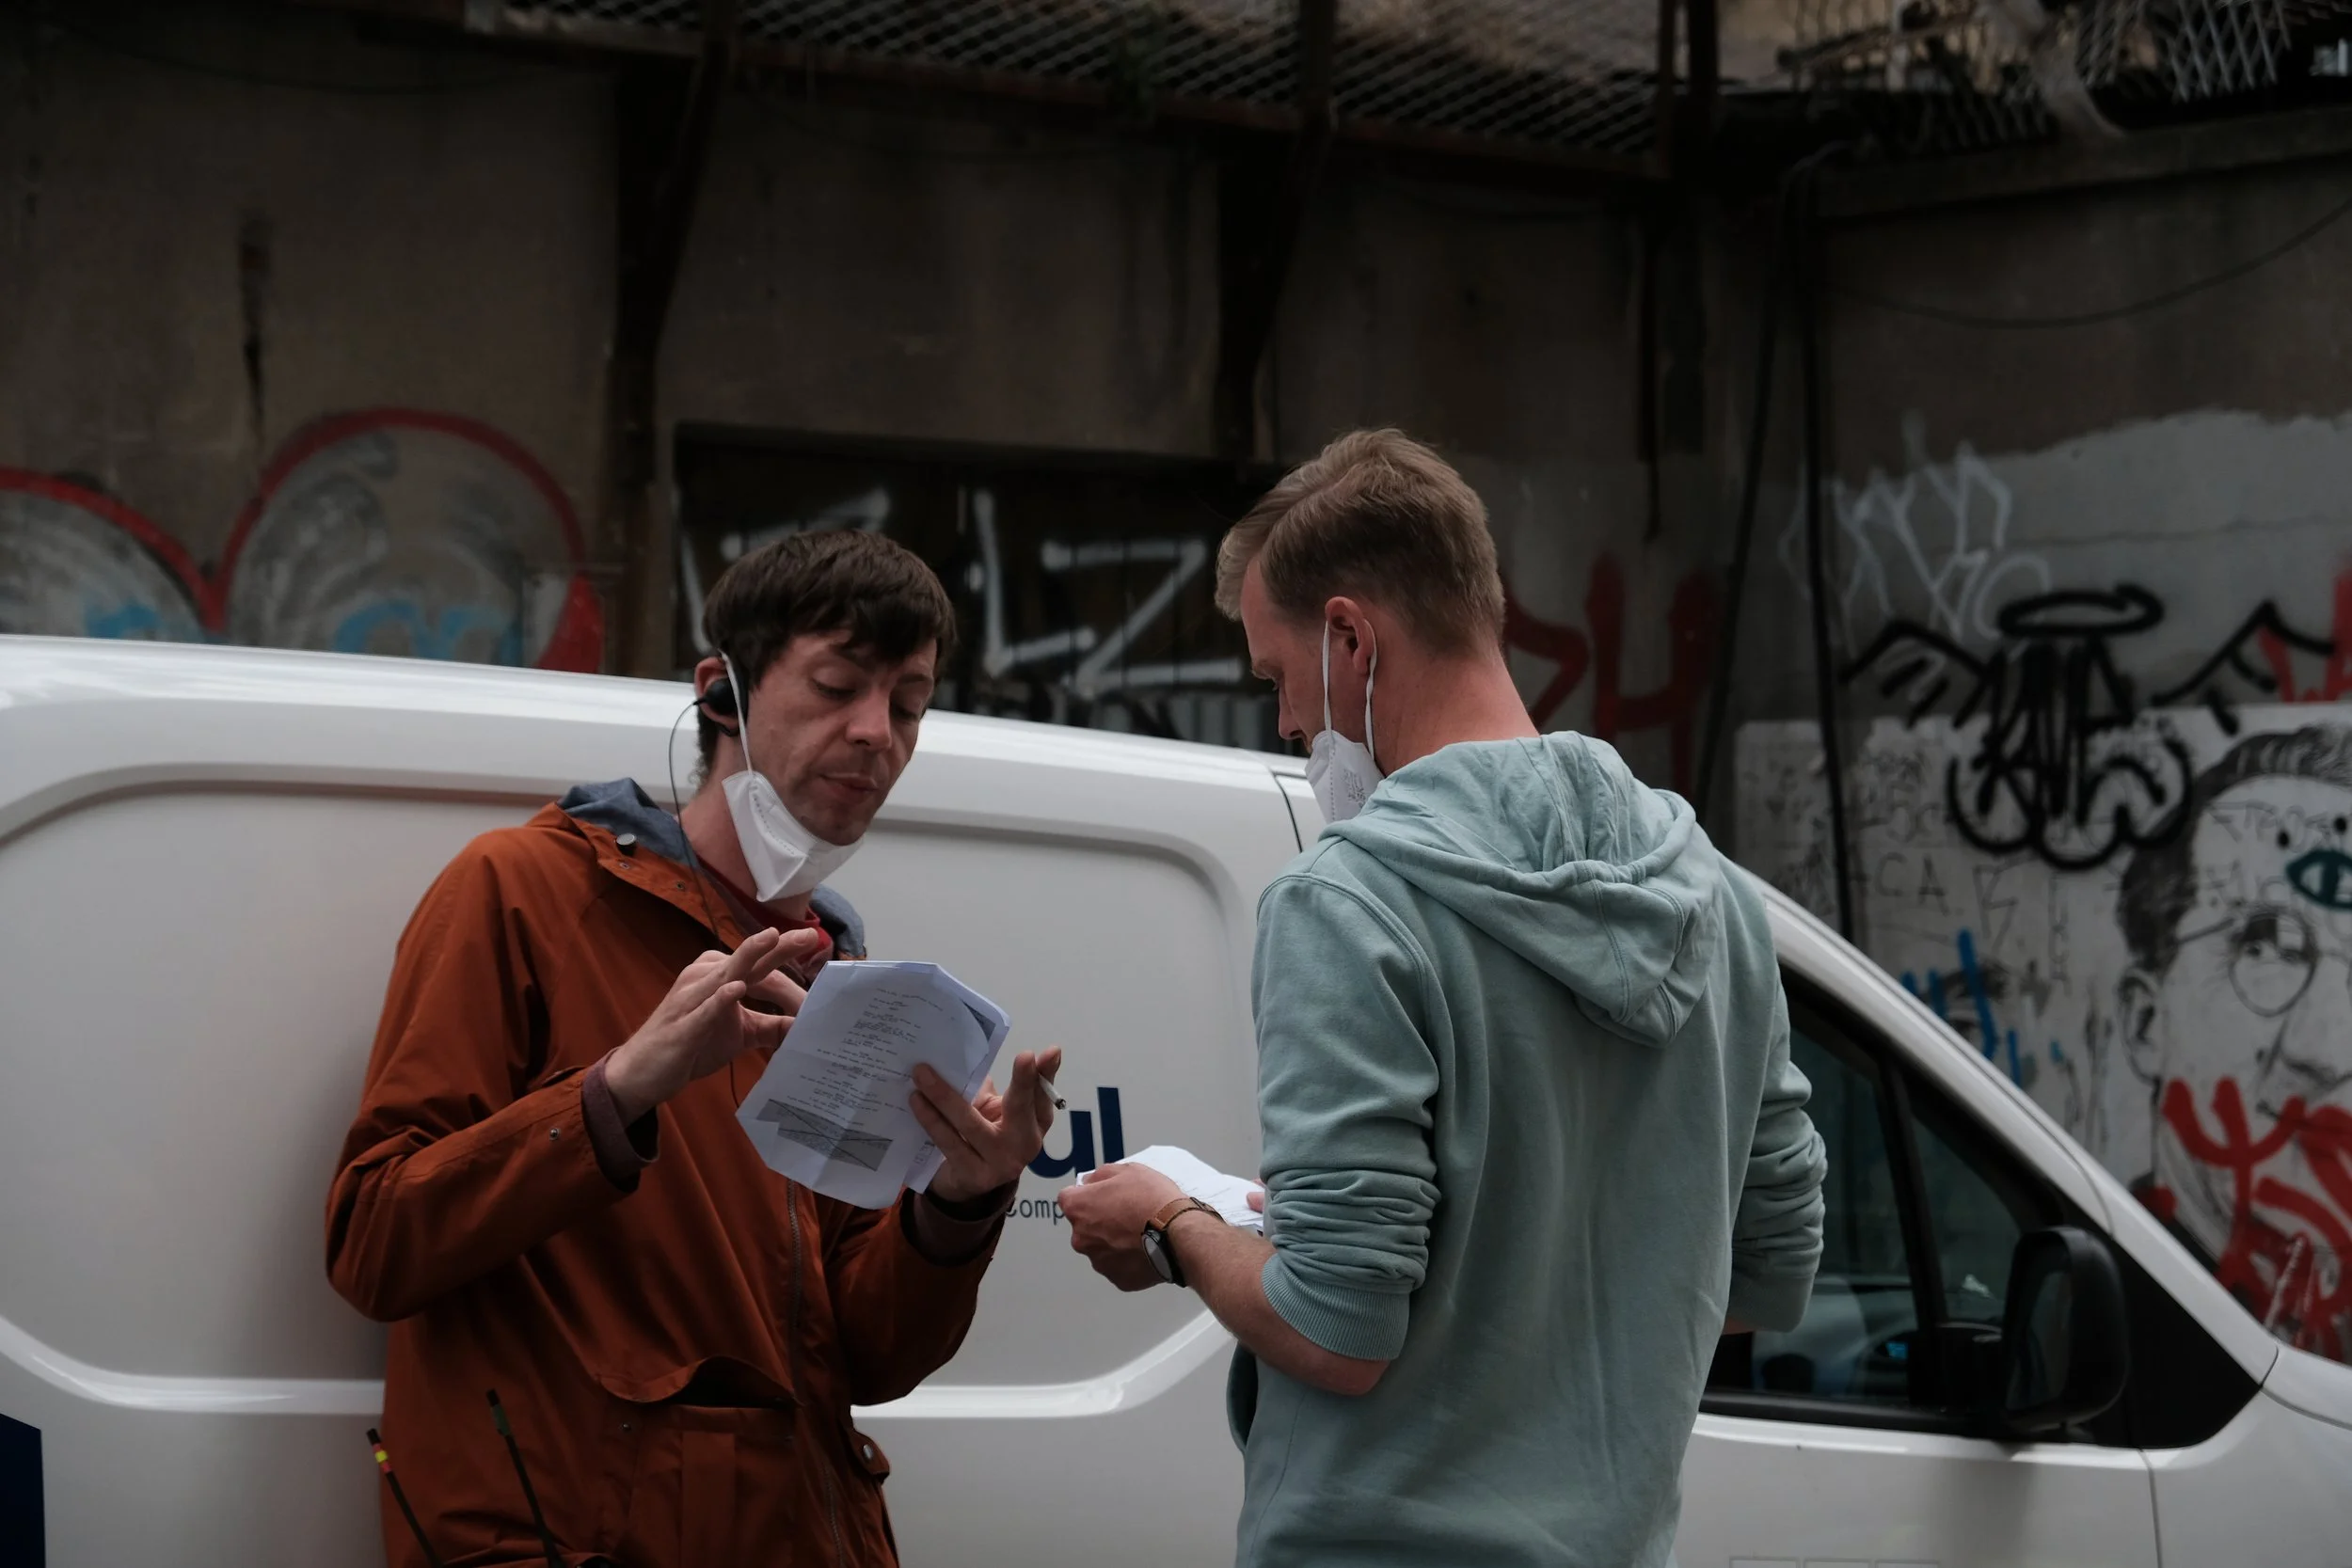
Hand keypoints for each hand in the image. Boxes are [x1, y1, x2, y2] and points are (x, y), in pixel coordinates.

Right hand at [605, 928, 823, 1122]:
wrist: (642, 1072)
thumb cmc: (693, 1045)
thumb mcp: (740, 1035)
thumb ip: (771, 1026)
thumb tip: (807, 1024)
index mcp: (720, 976)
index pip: (762, 970)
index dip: (792, 982)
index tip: (823, 980)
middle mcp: (704, 979)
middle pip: (748, 962)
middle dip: (778, 947)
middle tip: (808, 935)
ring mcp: (690, 1000)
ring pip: (725, 975)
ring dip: (749, 958)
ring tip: (772, 938)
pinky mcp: (681, 1027)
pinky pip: (702, 1010)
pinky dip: (719, 999)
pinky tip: (736, 988)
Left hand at [910, 1046, 1063, 1205]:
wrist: (964, 1179)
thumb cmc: (983, 1132)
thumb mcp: (995, 1108)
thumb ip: (992, 1086)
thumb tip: (968, 1051)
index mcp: (1036, 1121)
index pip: (1042, 1091)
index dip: (1045, 1072)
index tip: (1051, 1051)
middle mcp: (1026, 1144)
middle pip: (1020, 1108)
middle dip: (1023, 1081)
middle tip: (1023, 1056)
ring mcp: (1001, 1164)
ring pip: (971, 1124)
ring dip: (944, 1096)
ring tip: (922, 1073)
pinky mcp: (973, 1175)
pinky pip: (948, 1142)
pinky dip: (931, 1120)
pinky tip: (916, 1101)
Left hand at [1057, 1161, 1183, 1291]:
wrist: (1178, 1233)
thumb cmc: (1153, 1199)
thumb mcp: (1128, 1170)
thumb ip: (1101, 1175)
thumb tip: (1089, 1183)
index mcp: (1078, 1208)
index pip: (1068, 1198)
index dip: (1086, 1194)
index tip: (1102, 1195)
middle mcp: (1081, 1238)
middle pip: (1083, 1226)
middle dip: (1099, 1220)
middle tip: (1125, 1214)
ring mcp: (1098, 1261)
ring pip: (1100, 1248)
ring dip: (1112, 1241)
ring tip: (1138, 1233)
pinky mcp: (1117, 1279)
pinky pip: (1117, 1266)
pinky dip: (1126, 1259)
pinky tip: (1144, 1249)